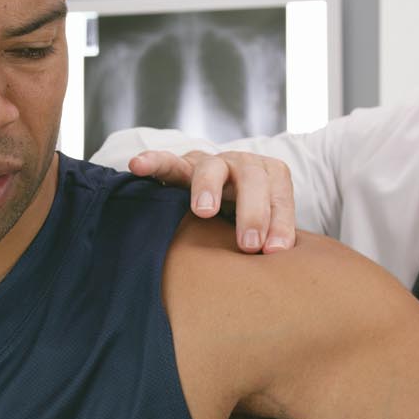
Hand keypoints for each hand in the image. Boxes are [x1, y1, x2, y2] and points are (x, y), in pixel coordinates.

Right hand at [128, 150, 296, 253]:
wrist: (221, 190)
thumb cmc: (247, 214)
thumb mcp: (266, 222)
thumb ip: (272, 234)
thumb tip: (278, 257)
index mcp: (269, 175)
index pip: (278, 195)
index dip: (280, 221)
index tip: (274, 251)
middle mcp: (241, 164)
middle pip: (251, 177)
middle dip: (252, 210)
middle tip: (249, 244)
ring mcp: (210, 164)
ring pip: (211, 167)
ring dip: (208, 187)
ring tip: (204, 211)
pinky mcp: (181, 167)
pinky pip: (166, 162)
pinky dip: (154, 162)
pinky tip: (138, 165)